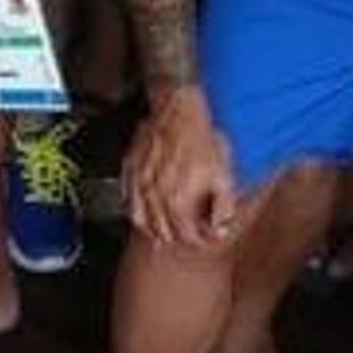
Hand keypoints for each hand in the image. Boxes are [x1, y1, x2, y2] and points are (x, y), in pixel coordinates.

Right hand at [125, 86, 239, 249]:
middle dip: (178, 238)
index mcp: (178, 203)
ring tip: (163, 234)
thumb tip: (222, 226)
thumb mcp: (223, 175)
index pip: (187, 235)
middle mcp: (155, 198)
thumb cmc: (201, 140)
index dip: (200, 240)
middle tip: (188, 236)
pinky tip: (143, 212)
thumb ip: (224, 206)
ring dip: (154, 230)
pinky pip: (128, 200)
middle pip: (163, 231)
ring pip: (141, 220)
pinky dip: (136, 211)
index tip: (207, 237)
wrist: (179, 111)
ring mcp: (140, 185)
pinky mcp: (131, 170)